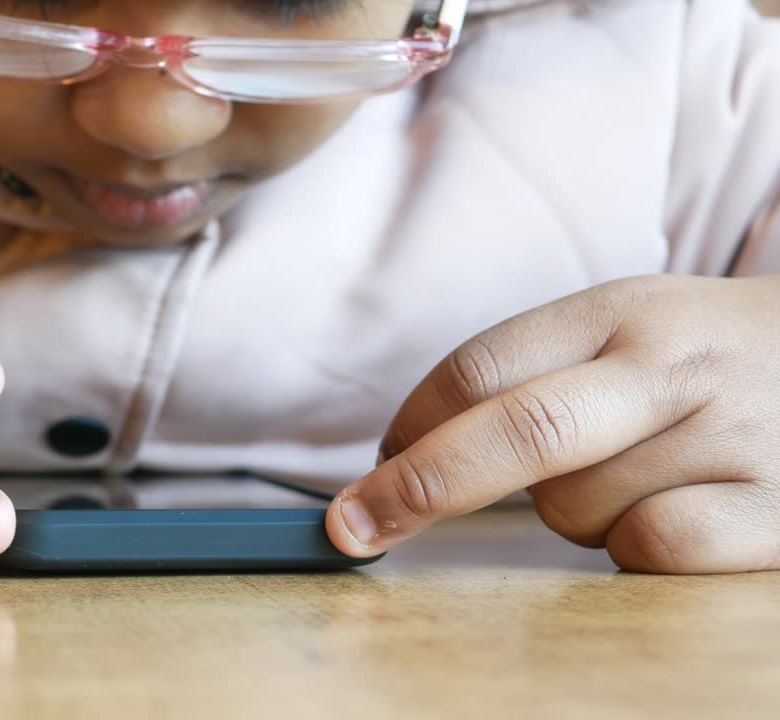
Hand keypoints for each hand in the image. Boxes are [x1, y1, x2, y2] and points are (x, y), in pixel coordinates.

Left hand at [326, 274, 779, 573]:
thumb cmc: (711, 358)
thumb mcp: (630, 326)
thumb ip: (535, 371)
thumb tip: (409, 445)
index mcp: (619, 311)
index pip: (481, 367)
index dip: (411, 425)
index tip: (375, 464)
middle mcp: (669, 367)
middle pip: (515, 432)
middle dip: (417, 486)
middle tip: (351, 526)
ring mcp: (728, 435)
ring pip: (575, 507)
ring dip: (569, 513)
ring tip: (636, 474)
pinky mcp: (774, 508)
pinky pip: (650, 547)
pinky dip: (634, 546)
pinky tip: (676, 511)